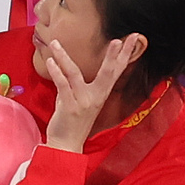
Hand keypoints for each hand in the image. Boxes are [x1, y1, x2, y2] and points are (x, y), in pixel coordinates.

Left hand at [37, 28, 142, 150]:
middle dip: (113, 56)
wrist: (66, 145)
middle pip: (107, 73)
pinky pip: (63, 85)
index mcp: (101, 94)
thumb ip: (74, 85)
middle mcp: (96, 97)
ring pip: (75, 74)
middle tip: (119, 40)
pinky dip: (56, 72)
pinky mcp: (70, 107)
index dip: (125, 54)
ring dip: (64, 57)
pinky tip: (51, 61)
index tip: (134, 38)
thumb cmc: (72, 122)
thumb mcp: (78, 100)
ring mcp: (83, 102)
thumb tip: (65, 69)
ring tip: (56, 43)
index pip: (116, 70)